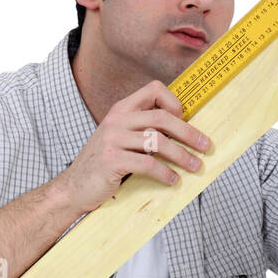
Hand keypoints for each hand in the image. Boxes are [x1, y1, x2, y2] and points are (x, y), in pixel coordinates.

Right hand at [57, 80, 210, 214]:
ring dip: (182, 156)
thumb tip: (180, 133)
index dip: (174, 102)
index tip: (186, 120)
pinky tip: (172, 180)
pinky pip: (147, 164)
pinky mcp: (111, 160)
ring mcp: (112, 139)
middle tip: (205, 146)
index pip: (154, 90)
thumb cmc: (102, 165)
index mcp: (121, 110)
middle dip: (188, 132)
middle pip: (162, 117)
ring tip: (195, 166)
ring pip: (158, 141)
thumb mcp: (119, 140)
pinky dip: (165, 173)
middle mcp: (117, 120)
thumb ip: (141, 131)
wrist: (73, 188)